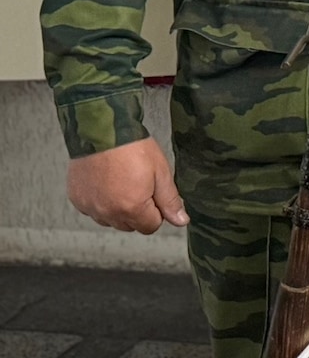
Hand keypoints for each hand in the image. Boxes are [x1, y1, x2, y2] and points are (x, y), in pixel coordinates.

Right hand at [67, 137, 187, 233]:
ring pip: (110, 220)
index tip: (155, 194)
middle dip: (139, 211)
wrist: (101, 131)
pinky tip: (107, 183)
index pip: (150, 226)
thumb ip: (170, 201)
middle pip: (130, 225)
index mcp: (131, 208)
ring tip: (122, 182)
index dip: (157, 211)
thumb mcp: (161, 172)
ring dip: (118, 209)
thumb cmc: (131, 148)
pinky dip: (101, 202)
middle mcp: (107, 212)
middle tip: (140, 185)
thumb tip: (180, 221)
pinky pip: (93, 210)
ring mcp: (90, 207)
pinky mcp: (77, 199)